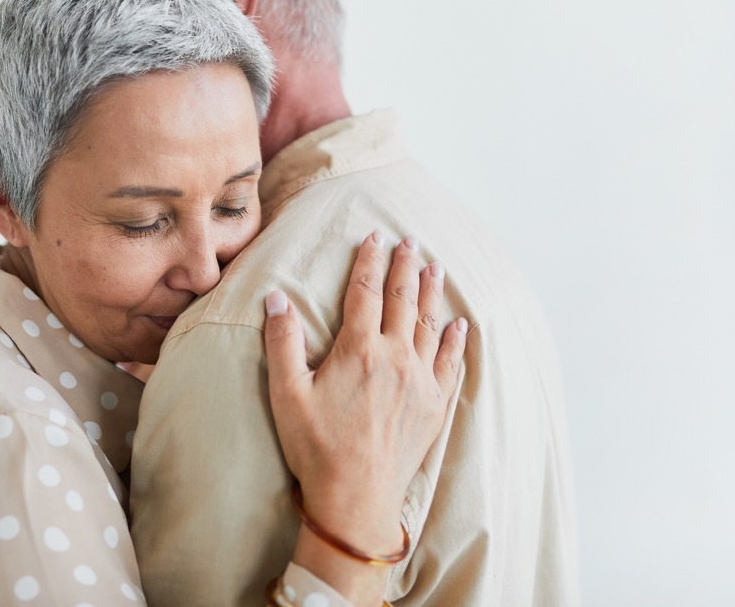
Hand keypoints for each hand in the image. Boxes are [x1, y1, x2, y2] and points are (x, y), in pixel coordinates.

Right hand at [264, 231, 466, 600]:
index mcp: (359, 349)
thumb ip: (282, 340)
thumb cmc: (316, 446)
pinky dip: (456, 341)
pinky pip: (450, 363)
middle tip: (410, 242)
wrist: (356, 497)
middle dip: (405, 266)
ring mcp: (420, 381)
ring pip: (430, 325)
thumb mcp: (287, 392)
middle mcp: (396, 357)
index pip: (366, 291)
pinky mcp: (433, 405)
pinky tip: (460, 326)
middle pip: (403, 300)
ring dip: (432, 293)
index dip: (369, 261)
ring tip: (435, 268)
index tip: (374, 236)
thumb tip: (275, 296)